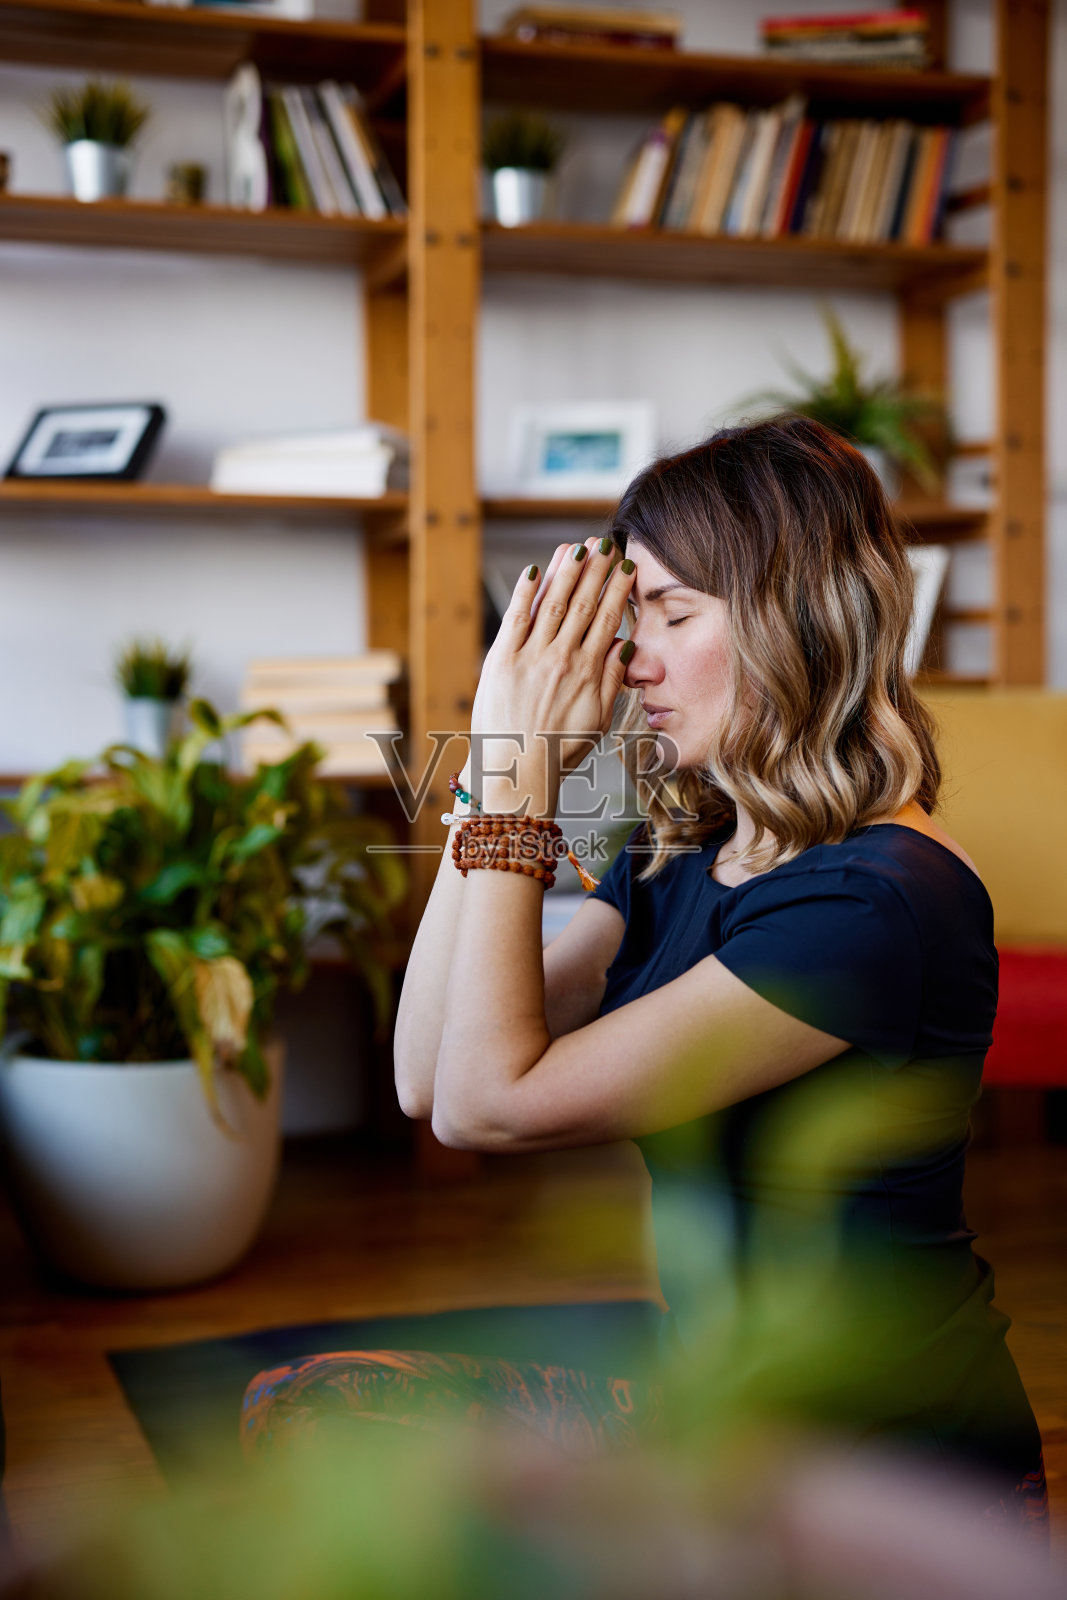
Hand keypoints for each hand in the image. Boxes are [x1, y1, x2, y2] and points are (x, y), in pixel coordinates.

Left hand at [470, 536, 635, 808]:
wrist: (515, 770)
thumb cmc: (558, 751)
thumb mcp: (598, 721)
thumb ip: (613, 681)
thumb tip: (625, 646)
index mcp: (589, 673)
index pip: (608, 619)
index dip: (617, 589)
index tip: (626, 566)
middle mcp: (562, 659)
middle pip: (583, 604)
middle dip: (596, 569)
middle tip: (606, 541)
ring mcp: (531, 657)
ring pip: (553, 603)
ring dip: (567, 571)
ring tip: (578, 546)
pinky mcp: (501, 660)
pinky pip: (516, 617)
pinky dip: (526, 592)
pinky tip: (536, 570)